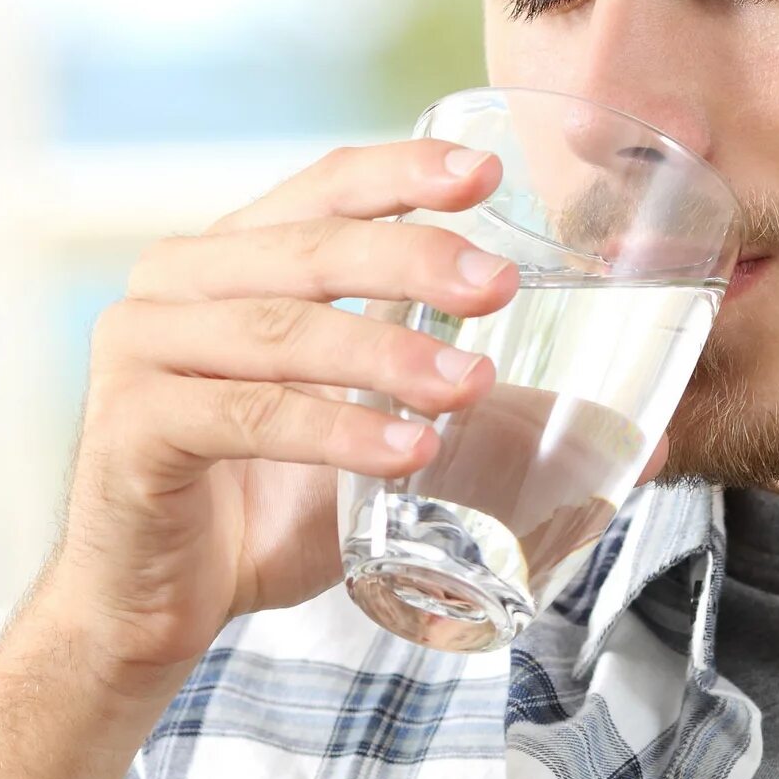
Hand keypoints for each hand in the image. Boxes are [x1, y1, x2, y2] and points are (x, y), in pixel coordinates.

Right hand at [33, 137, 522, 689]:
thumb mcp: (387, 443)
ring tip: (472, 383)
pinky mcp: (132, 429)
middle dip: (413, 259)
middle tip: (500, 285)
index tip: (488, 172)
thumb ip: (488, 420)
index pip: (323, 187)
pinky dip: (334, 432)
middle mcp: (177, 283)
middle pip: (307, 251)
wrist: (154, 605)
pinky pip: (246, 416)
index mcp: (233, 257)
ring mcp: (143, 350)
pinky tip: (407, 452)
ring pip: (281, 333)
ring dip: (386, 354)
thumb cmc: (270, 506)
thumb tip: (646, 436)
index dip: (402, 174)